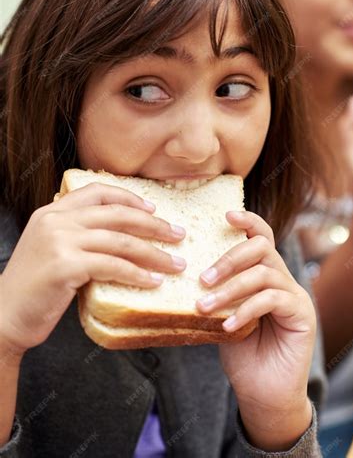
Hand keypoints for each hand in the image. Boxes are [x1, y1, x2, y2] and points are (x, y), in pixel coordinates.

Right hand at [0, 183, 186, 354]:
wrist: (3, 317)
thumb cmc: (33, 289)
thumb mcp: (51, 249)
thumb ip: (78, 235)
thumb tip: (124, 236)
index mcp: (53, 211)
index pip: (98, 191)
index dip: (130, 198)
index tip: (153, 210)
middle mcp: (56, 220)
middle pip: (117, 214)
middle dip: (154, 225)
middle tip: (178, 235)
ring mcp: (60, 241)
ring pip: (121, 241)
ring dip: (154, 253)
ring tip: (176, 264)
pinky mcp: (65, 265)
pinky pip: (113, 266)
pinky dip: (138, 274)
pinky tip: (153, 282)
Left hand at [197, 211, 315, 448]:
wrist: (263, 396)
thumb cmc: (243, 355)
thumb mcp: (224, 316)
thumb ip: (218, 293)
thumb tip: (188, 272)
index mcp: (265, 275)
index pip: (261, 237)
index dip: (247, 221)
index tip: (225, 215)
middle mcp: (283, 280)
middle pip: (262, 247)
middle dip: (229, 258)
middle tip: (203, 278)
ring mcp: (295, 295)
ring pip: (263, 274)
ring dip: (230, 288)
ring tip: (205, 305)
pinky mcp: (302, 315)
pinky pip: (272, 299)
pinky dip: (246, 310)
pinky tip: (227, 326)